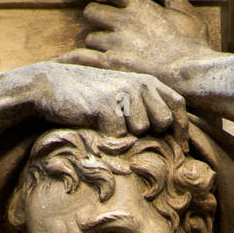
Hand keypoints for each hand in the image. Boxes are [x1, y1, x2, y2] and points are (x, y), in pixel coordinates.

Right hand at [37, 60, 187, 141]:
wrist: (52, 86)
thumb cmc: (90, 99)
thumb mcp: (122, 98)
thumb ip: (145, 110)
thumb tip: (172, 140)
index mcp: (147, 82)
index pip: (178, 107)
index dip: (181, 131)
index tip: (179, 151)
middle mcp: (140, 83)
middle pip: (163, 123)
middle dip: (150, 134)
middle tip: (127, 132)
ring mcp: (123, 92)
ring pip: (140, 131)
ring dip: (125, 135)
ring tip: (106, 123)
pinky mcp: (106, 104)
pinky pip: (118, 136)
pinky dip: (107, 137)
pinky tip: (94, 123)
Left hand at [63, 0, 213, 79]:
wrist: (191, 73)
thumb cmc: (194, 46)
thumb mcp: (187, 14)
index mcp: (139, 5)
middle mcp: (123, 20)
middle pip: (92, 12)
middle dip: (93, 19)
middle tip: (100, 29)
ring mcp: (115, 43)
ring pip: (89, 37)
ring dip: (93, 43)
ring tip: (103, 53)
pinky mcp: (112, 65)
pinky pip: (83, 58)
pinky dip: (70, 59)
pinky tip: (58, 61)